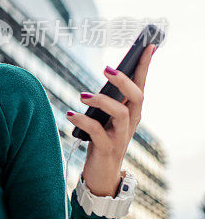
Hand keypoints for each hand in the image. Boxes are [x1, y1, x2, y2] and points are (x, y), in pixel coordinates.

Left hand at [66, 43, 156, 196]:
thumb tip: (105, 73)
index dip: (146, 65)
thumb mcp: (105, 116)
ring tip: (81, 96)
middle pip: (137, 97)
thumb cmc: (101, 138)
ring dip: (102, 101)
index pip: (142, 84)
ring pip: (121, 114)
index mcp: (132, 111)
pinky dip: (83, 121)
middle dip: (124, 81)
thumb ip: (107, 98)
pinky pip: (98, 133)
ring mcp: (120, 136)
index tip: (149, 45)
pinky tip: (69, 114)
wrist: (101, 174)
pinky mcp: (107, 149)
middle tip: (106, 69)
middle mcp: (130, 122)